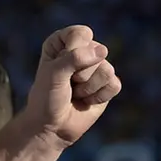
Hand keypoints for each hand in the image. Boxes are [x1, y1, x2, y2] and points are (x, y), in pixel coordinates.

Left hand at [23, 26, 120, 147]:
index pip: (80, 34)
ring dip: (87, 88)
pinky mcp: (107, 84)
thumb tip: (102, 51)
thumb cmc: (46, 98)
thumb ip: (73, 59)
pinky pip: (114, 85)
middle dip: (80, 74)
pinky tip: (86, 101)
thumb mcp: (52, 75)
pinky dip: (98, 97)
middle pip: (96, 52)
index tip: (58, 66)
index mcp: (62, 42)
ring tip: (75, 93)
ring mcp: (96, 67)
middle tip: (66, 84)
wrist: (51, 126)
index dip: (73, 51)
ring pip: (106, 70)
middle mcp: (81, 50)